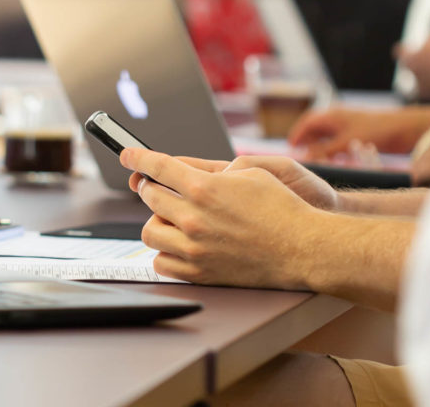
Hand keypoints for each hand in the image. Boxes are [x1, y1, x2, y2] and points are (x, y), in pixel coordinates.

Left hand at [121, 148, 326, 287]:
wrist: (303, 249)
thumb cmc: (283, 208)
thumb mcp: (252, 172)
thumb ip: (214, 170)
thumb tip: (189, 172)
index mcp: (204, 187)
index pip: (156, 167)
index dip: (137, 158)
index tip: (127, 156)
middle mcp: (193, 217)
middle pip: (149, 196)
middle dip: (150, 187)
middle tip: (159, 187)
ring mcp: (193, 248)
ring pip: (149, 231)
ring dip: (157, 221)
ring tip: (173, 219)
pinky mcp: (199, 272)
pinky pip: (161, 262)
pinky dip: (165, 252)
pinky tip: (179, 245)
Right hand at [288, 107, 429, 158]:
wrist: (404, 129)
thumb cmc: (375, 131)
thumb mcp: (346, 142)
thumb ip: (324, 151)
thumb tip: (306, 158)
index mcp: (333, 115)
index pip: (308, 122)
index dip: (298, 134)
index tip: (291, 147)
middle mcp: (339, 118)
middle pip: (317, 129)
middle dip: (309, 143)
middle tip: (303, 157)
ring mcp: (350, 126)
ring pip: (329, 137)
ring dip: (323, 148)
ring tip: (320, 162)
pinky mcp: (359, 134)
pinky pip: (341, 142)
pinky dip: (335, 151)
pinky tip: (339, 161)